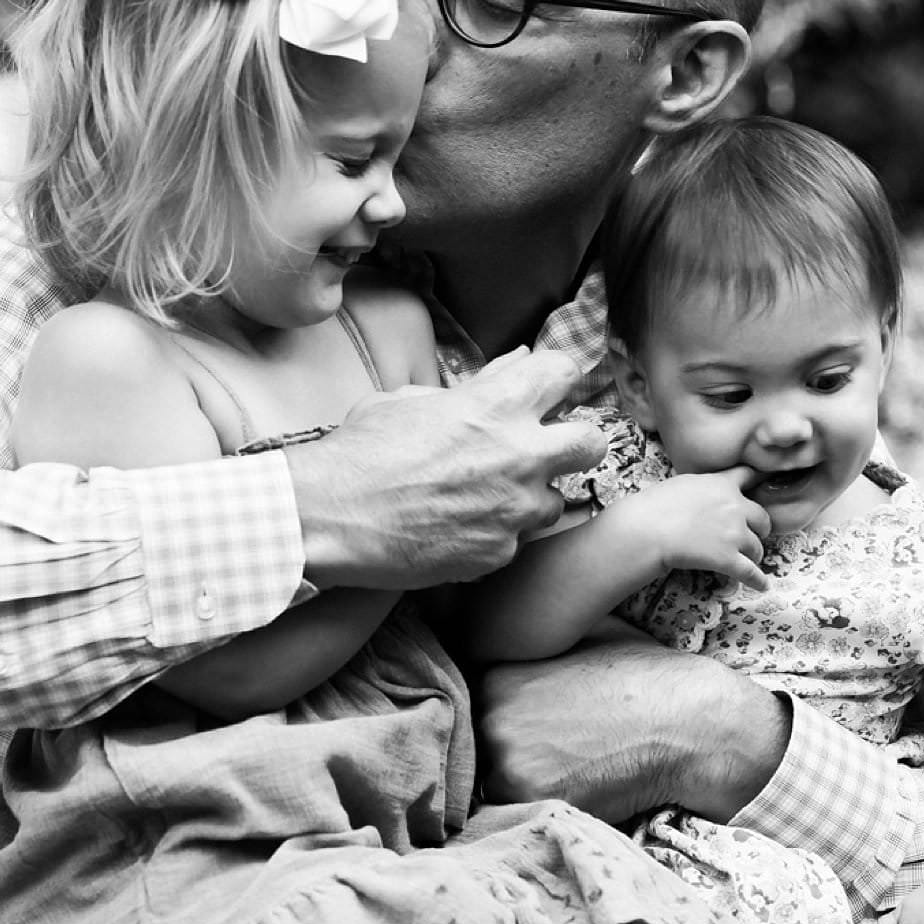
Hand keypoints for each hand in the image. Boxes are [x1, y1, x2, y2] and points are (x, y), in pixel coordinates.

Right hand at [285, 347, 602, 589]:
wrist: (331, 516)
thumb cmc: (361, 451)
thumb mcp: (410, 400)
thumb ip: (469, 390)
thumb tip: (506, 372)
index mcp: (497, 404)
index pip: (563, 371)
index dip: (554, 378)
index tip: (544, 388)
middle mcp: (519, 454)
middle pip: (591, 441)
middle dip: (575, 442)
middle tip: (546, 449)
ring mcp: (513, 509)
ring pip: (554, 501)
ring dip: (528, 498)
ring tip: (485, 499)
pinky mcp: (499, 553)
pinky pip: (513, 541)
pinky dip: (493, 536)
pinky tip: (457, 529)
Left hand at [477, 623, 792, 822]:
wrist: (691, 722)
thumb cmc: (643, 675)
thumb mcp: (580, 638)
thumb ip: (533, 646)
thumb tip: (508, 639)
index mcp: (494, 673)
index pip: (469, 708)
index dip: (499, 722)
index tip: (529, 728)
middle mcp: (490, 715)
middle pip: (477, 748)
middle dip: (505, 753)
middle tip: (552, 752)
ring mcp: (508, 760)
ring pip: (492, 783)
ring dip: (519, 783)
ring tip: (566, 771)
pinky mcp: (533, 799)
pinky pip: (517, 814)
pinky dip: (540, 807)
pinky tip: (576, 790)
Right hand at [619, 467, 770, 590]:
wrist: (647, 529)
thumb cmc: (656, 505)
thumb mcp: (684, 483)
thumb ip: (706, 486)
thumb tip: (712, 492)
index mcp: (723, 484)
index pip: (749, 476)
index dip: (758, 482)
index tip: (764, 485)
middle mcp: (735, 507)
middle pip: (762, 518)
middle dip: (759, 529)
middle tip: (751, 535)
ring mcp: (734, 534)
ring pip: (757, 547)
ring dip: (754, 554)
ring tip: (747, 560)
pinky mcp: (729, 559)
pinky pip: (750, 573)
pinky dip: (758, 580)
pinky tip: (762, 585)